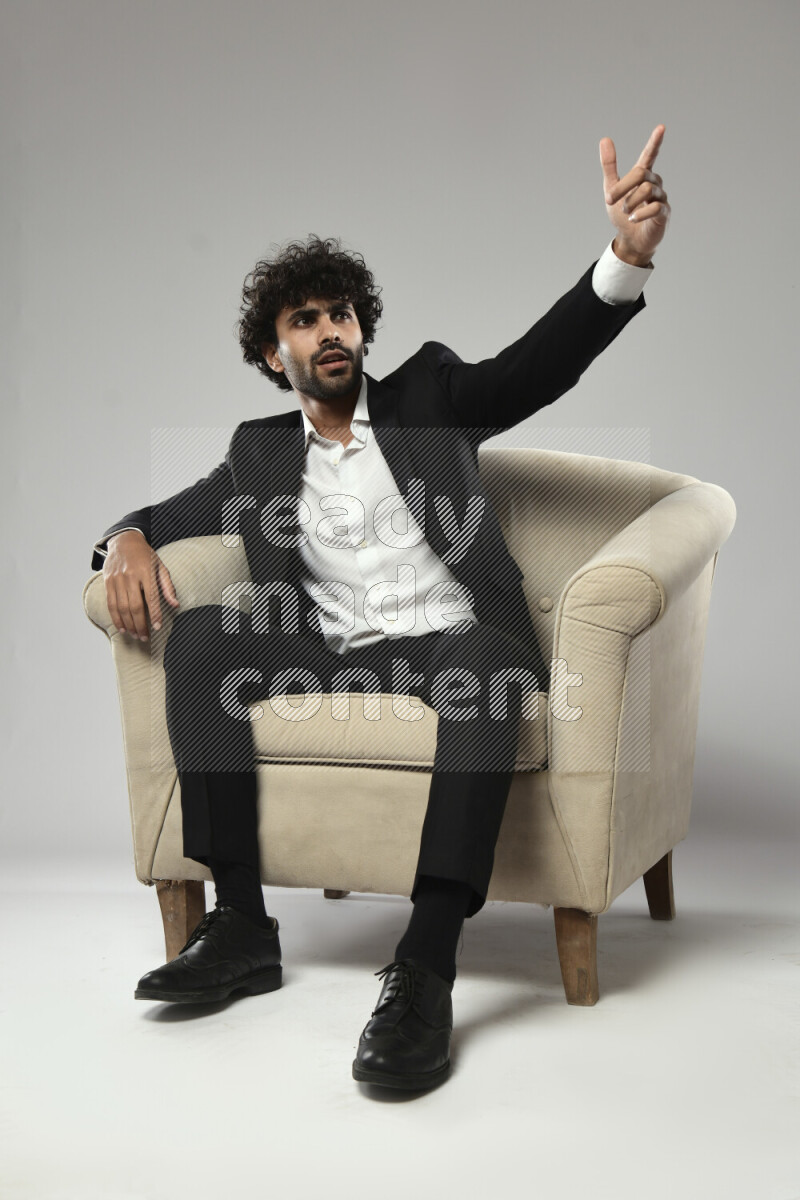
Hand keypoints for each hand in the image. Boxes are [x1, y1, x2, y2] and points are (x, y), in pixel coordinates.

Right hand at [103, 530, 178, 639]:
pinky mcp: (107, 582)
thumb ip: (168, 586)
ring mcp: (117, 579)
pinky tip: (122, 627)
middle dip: (140, 625)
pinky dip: (116, 618)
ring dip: (128, 624)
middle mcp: (130, 576)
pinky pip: (111, 604)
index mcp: (146, 571)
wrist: (124, 541)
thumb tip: (175, 604)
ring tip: (135, 635)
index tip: (157, 627)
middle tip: (145, 637)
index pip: (151, 597)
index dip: (154, 614)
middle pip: (135, 606)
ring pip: (121, 607)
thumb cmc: (145, 556)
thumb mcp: (160, 566)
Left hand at [599, 125, 669, 265]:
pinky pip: (655, 207)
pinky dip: (639, 214)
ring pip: (646, 190)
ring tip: (625, 213)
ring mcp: (661, 197)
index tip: (661, 128)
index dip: (655, 142)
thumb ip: (609, 166)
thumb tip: (605, 139)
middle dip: (622, 186)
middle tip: (609, 200)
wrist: (630, 241)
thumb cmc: (622, 214)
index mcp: (642, 176)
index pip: (649, 155)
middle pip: (641, 174)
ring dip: (630, 202)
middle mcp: (654, 183)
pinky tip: (632, 219)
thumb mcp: (611, 189)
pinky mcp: (664, 213)